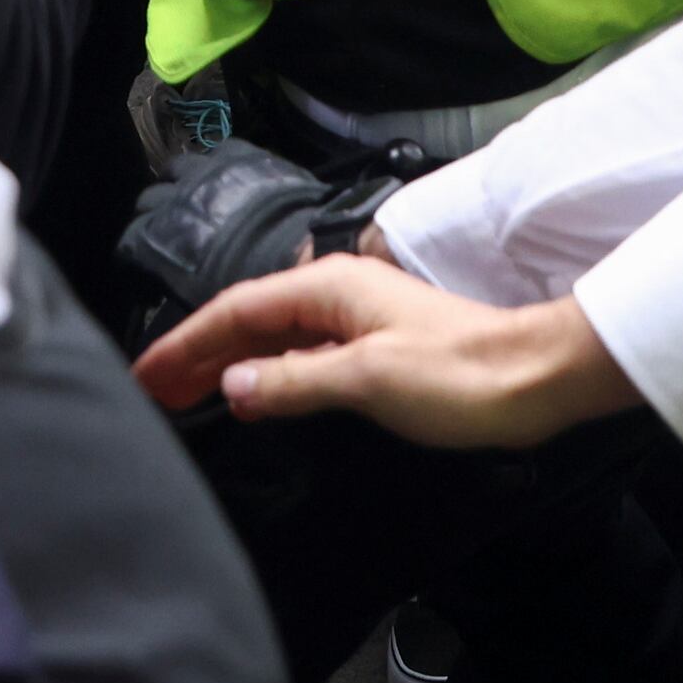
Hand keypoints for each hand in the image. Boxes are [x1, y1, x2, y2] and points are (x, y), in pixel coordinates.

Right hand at [129, 257, 637, 447]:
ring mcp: (358, 320)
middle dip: (197, 352)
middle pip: (250, 320)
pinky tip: (255, 395)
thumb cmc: (460, 375)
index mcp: (330, 287)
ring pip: (275, 338)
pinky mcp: (376, 348)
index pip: (236, 311)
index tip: (146, 373)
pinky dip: (267, 374)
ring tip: (186, 395)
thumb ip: (295, 382)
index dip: (186, 343)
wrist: (537, 379)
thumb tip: (233, 383)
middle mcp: (338, 293)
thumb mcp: (368, 381)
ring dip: (229, 364)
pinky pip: (302, 355)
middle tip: (152, 390)